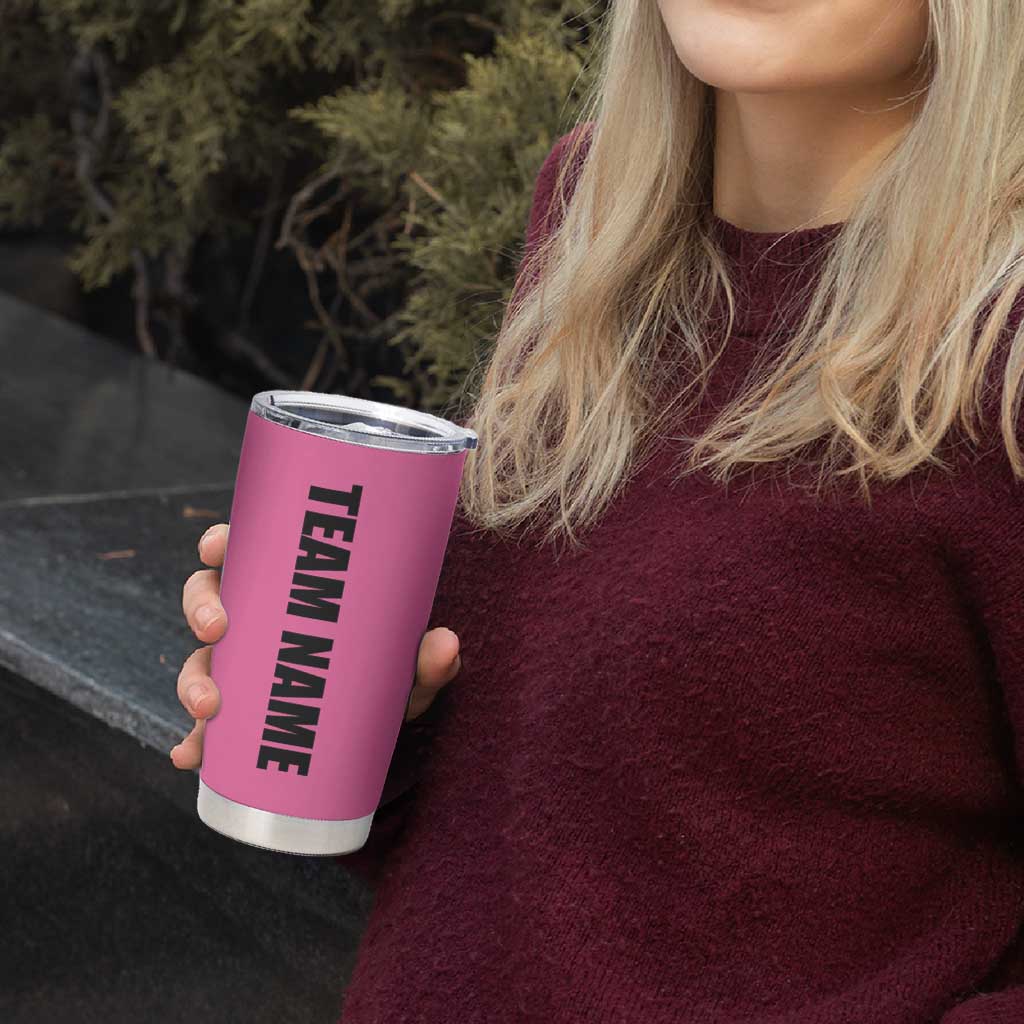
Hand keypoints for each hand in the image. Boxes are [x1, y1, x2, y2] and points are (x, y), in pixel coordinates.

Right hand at [169, 522, 461, 768]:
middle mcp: (260, 624)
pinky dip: (193, 742)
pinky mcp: (240, 720)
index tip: (217, 546)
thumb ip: (427, 660)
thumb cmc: (391, 681)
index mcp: (290, 591)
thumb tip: (446, 643)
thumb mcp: (408, 671)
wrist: (385, 738)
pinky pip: (205, 729)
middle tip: (218, 629)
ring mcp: (244, 671)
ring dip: (192, 681)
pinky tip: (189, 756)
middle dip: (201, 610)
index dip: (221, 543)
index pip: (247, 553)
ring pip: (200, 661)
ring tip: (209, 708)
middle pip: (208, 600)